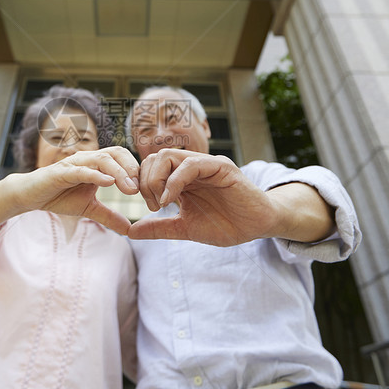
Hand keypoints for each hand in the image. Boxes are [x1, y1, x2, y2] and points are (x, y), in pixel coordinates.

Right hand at [22, 146, 139, 234]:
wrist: (31, 196)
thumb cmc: (59, 197)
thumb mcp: (89, 208)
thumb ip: (109, 216)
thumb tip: (129, 230)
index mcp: (97, 164)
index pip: (123, 157)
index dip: (136, 170)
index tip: (146, 190)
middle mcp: (88, 159)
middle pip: (117, 153)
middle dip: (132, 169)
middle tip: (140, 190)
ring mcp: (75, 163)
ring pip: (102, 159)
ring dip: (119, 173)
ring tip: (130, 189)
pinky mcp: (61, 172)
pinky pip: (82, 170)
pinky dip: (96, 174)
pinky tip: (108, 183)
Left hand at [128, 149, 280, 245]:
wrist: (257, 227)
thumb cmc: (226, 225)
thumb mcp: (185, 228)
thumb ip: (159, 228)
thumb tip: (130, 232)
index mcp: (181, 178)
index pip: (150, 167)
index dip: (142, 185)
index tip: (151, 209)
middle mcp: (191, 167)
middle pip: (154, 158)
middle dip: (146, 182)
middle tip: (155, 207)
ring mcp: (205, 164)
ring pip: (168, 156)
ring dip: (157, 179)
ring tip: (162, 203)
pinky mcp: (220, 166)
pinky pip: (191, 164)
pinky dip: (175, 180)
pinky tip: (172, 200)